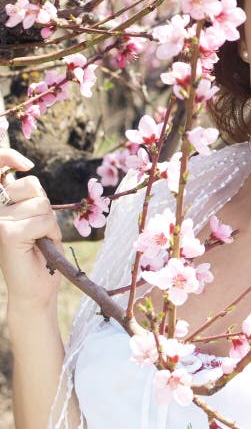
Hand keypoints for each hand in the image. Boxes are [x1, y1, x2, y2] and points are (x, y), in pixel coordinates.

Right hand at [0, 148, 63, 311]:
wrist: (36, 288)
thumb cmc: (40, 254)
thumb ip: (31, 197)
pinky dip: (49, 232)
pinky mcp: (6, 232)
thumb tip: (25, 169)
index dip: (9, 158)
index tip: (24, 162)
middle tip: (39, 232)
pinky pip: (42, 219)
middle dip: (45, 210)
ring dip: (49, 223)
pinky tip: (38, 246)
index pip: (17, 174)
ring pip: (41, 204)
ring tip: (38, 240)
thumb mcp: (37, 218)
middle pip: (34, 188)